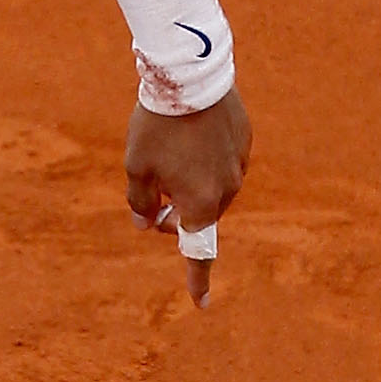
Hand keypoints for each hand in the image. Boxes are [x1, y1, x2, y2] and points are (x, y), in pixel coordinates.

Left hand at [125, 87, 251, 307]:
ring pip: (212, 189)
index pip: (197, 252)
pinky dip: (205, 159)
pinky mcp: (244, 142)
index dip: (198, 280)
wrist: (189, 76)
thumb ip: (141, 202)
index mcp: (199, 204)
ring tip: (169, 150)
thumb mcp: (136, 167)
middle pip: (200, 216)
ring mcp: (239, 165)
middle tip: (153, 193)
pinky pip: (223, 162)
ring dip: (191, 184)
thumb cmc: (157, 125)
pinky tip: (189, 135)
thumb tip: (147, 224)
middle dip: (176, 213)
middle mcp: (226, 190)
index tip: (201, 305)